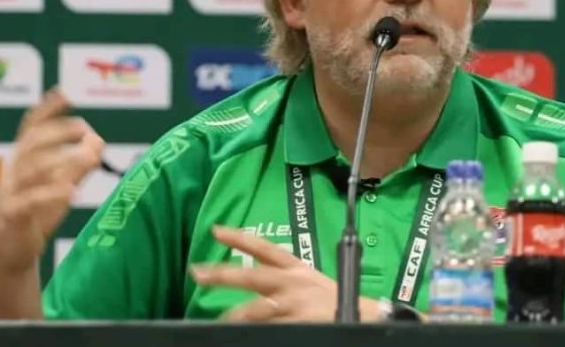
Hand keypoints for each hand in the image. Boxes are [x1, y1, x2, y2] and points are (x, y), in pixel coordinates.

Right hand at [0, 88, 103, 274]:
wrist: (10, 250)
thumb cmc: (36, 212)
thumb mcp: (60, 183)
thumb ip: (78, 163)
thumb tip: (97, 141)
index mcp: (26, 160)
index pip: (32, 128)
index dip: (46, 110)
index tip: (64, 94)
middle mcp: (16, 172)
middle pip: (31, 144)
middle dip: (56, 131)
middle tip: (82, 127)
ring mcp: (13, 193)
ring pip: (31, 171)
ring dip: (60, 160)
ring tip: (87, 157)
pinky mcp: (13, 217)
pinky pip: (28, 202)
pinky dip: (50, 195)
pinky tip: (72, 191)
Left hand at [191, 226, 381, 322]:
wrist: (366, 316)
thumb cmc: (336, 301)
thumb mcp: (313, 282)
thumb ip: (287, 281)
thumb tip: (259, 287)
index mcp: (297, 268)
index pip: (265, 248)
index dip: (240, 238)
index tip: (216, 230)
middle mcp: (293, 282)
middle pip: (253, 275)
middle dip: (223, 274)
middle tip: (197, 272)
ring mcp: (295, 304)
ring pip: (256, 309)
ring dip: (236, 316)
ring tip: (221, 321)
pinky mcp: (300, 322)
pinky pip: (271, 329)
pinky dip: (257, 332)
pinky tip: (245, 334)